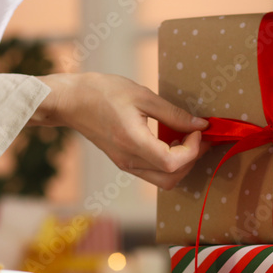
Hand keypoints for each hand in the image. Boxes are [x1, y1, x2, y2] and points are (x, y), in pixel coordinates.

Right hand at [32, 73, 209, 189]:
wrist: (71, 101)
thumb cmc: (102, 92)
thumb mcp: (142, 96)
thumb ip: (174, 113)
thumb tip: (200, 125)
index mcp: (132, 142)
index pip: (172, 162)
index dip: (192, 150)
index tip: (197, 130)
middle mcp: (129, 160)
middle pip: (171, 178)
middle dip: (191, 160)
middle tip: (199, 137)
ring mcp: (125, 164)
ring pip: (163, 180)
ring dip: (181, 164)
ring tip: (186, 139)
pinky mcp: (124, 162)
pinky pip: (152, 172)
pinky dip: (168, 162)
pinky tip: (171, 141)